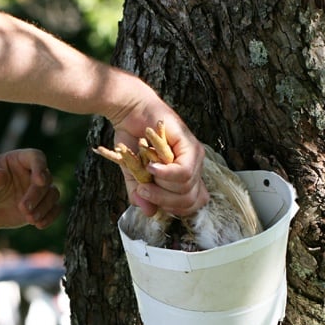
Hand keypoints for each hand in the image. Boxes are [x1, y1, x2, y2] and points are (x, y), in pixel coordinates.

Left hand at [0, 149, 60, 233]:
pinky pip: (54, 209)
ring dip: (44, 207)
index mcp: (18, 160)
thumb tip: (0, 176)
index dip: (40, 167)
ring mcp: (37, 190)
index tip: (39, 181)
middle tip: (23, 209)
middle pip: (46, 178)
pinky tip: (39, 225)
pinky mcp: (41, 206)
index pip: (36, 157)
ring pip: (53, 194)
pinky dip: (50, 217)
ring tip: (29, 219)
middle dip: (37, 194)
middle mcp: (32, 173)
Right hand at [108, 79, 207, 217]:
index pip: (192, 204)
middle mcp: (194, 167)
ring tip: (146, 172)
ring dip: (161, 187)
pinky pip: (184, 172)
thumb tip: (149, 212)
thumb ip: (141, 193)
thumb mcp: (134, 174)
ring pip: (186, 188)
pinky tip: (151, 167)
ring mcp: (194, 155)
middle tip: (144, 190)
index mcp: (185, 176)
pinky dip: (166, 174)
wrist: (129, 112)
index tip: (153, 200)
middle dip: (164, 201)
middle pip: (190, 201)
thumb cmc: (132, 140)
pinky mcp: (190, 145)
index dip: (173, 209)